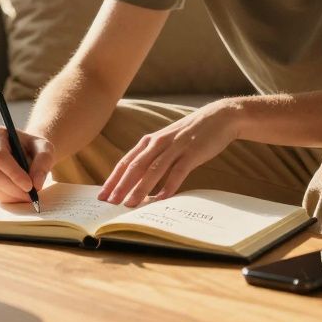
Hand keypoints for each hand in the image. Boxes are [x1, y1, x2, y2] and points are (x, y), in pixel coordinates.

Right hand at [0, 126, 54, 203]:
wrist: (27, 151)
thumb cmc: (34, 148)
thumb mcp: (45, 149)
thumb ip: (43, 163)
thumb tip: (36, 184)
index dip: (13, 173)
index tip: (30, 186)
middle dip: (12, 188)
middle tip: (31, 196)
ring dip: (10, 195)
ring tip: (27, 196)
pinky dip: (5, 197)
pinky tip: (18, 196)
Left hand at [98, 100, 239, 206]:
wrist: (219, 118)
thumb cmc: (190, 134)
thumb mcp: (166, 142)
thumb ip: (152, 157)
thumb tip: (137, 180)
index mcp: (149, 141)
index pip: (126, 162)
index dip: (113, 179)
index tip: (102, 195)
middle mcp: (158, 143)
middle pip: (135, 167)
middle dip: (121, 186)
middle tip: (111, 203)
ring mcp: (175, 147)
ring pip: (153, 170)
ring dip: (141, 188)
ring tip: (131, 204)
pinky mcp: (192, 152)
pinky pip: (178, 170)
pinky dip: (169, 184)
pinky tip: (162, 197)